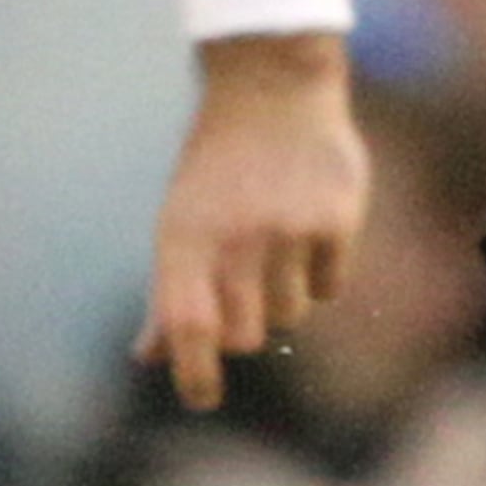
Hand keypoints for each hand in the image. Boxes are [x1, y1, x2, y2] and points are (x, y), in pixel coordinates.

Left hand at [138, 31, 367, 410]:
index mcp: (184, 237)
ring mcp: (288, 228)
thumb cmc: (216, 166)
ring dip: (283, 295)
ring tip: (275, 242)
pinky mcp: (336, 219)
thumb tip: (150, 357)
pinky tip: (308, 226)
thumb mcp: (179, 220)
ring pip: (291, 314)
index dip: (194, 375)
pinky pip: (329, 286)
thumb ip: (168, 293)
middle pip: (244, 337)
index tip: (203, 399)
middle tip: (243, 293)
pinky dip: (319, 271)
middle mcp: (235, 236)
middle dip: (244, 329)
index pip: (187, 328)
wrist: (271, 85)